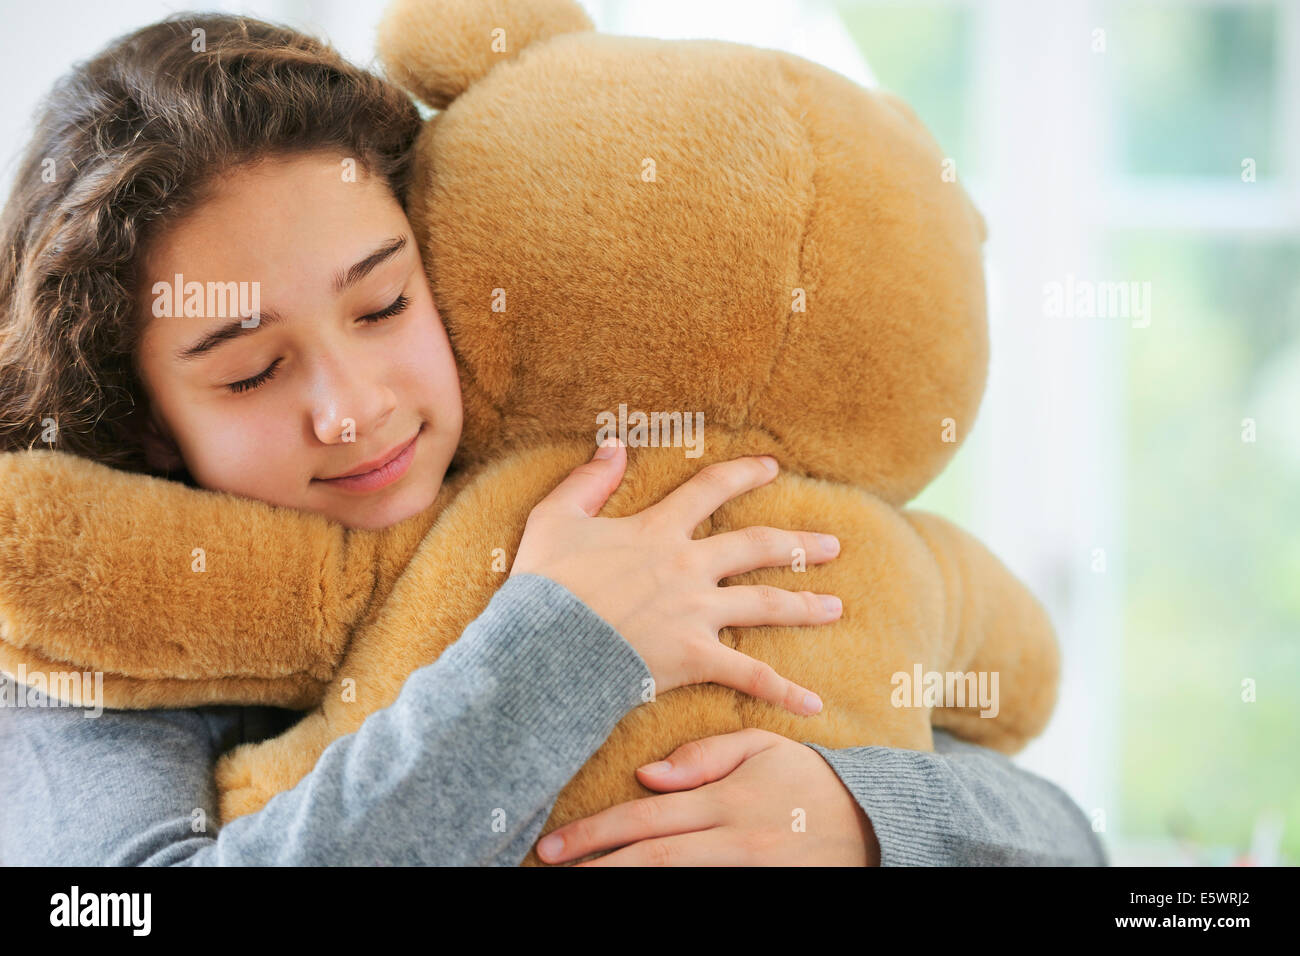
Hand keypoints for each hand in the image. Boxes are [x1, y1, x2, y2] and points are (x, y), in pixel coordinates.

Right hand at [510, 441, 842, 715]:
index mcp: (657, 531)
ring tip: (836, 607)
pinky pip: (749, 675)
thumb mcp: (555, 518)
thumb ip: (588, 479)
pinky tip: (814, 705)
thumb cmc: (545, 585)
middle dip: (798, 544)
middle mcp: (687, 566)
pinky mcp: (695, 656)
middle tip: (832, 545)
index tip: (773, 468)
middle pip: (757, 547)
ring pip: (766, 604)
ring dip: (805, 605)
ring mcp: (695, 612)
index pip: (711, 489)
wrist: (543, 644)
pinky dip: (783, 691)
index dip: (744, 474)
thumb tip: (614, 444)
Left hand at [535, 728, 878, 865]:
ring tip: (578, 884)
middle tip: (549, 868)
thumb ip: (703, 757)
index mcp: (728, 800)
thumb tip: (647, 775)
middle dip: (595, 867)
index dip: (596, 833)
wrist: (873, 824)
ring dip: (622, 884)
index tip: (553, 845)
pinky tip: (630, 890)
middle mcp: (734, 841)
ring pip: (672, 886)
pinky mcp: (758, 890)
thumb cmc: (807, 778)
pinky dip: (664, 895)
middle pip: (650, 859)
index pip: (648, 817)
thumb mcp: (761, 748)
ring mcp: (747, 872)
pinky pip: (702, 896)